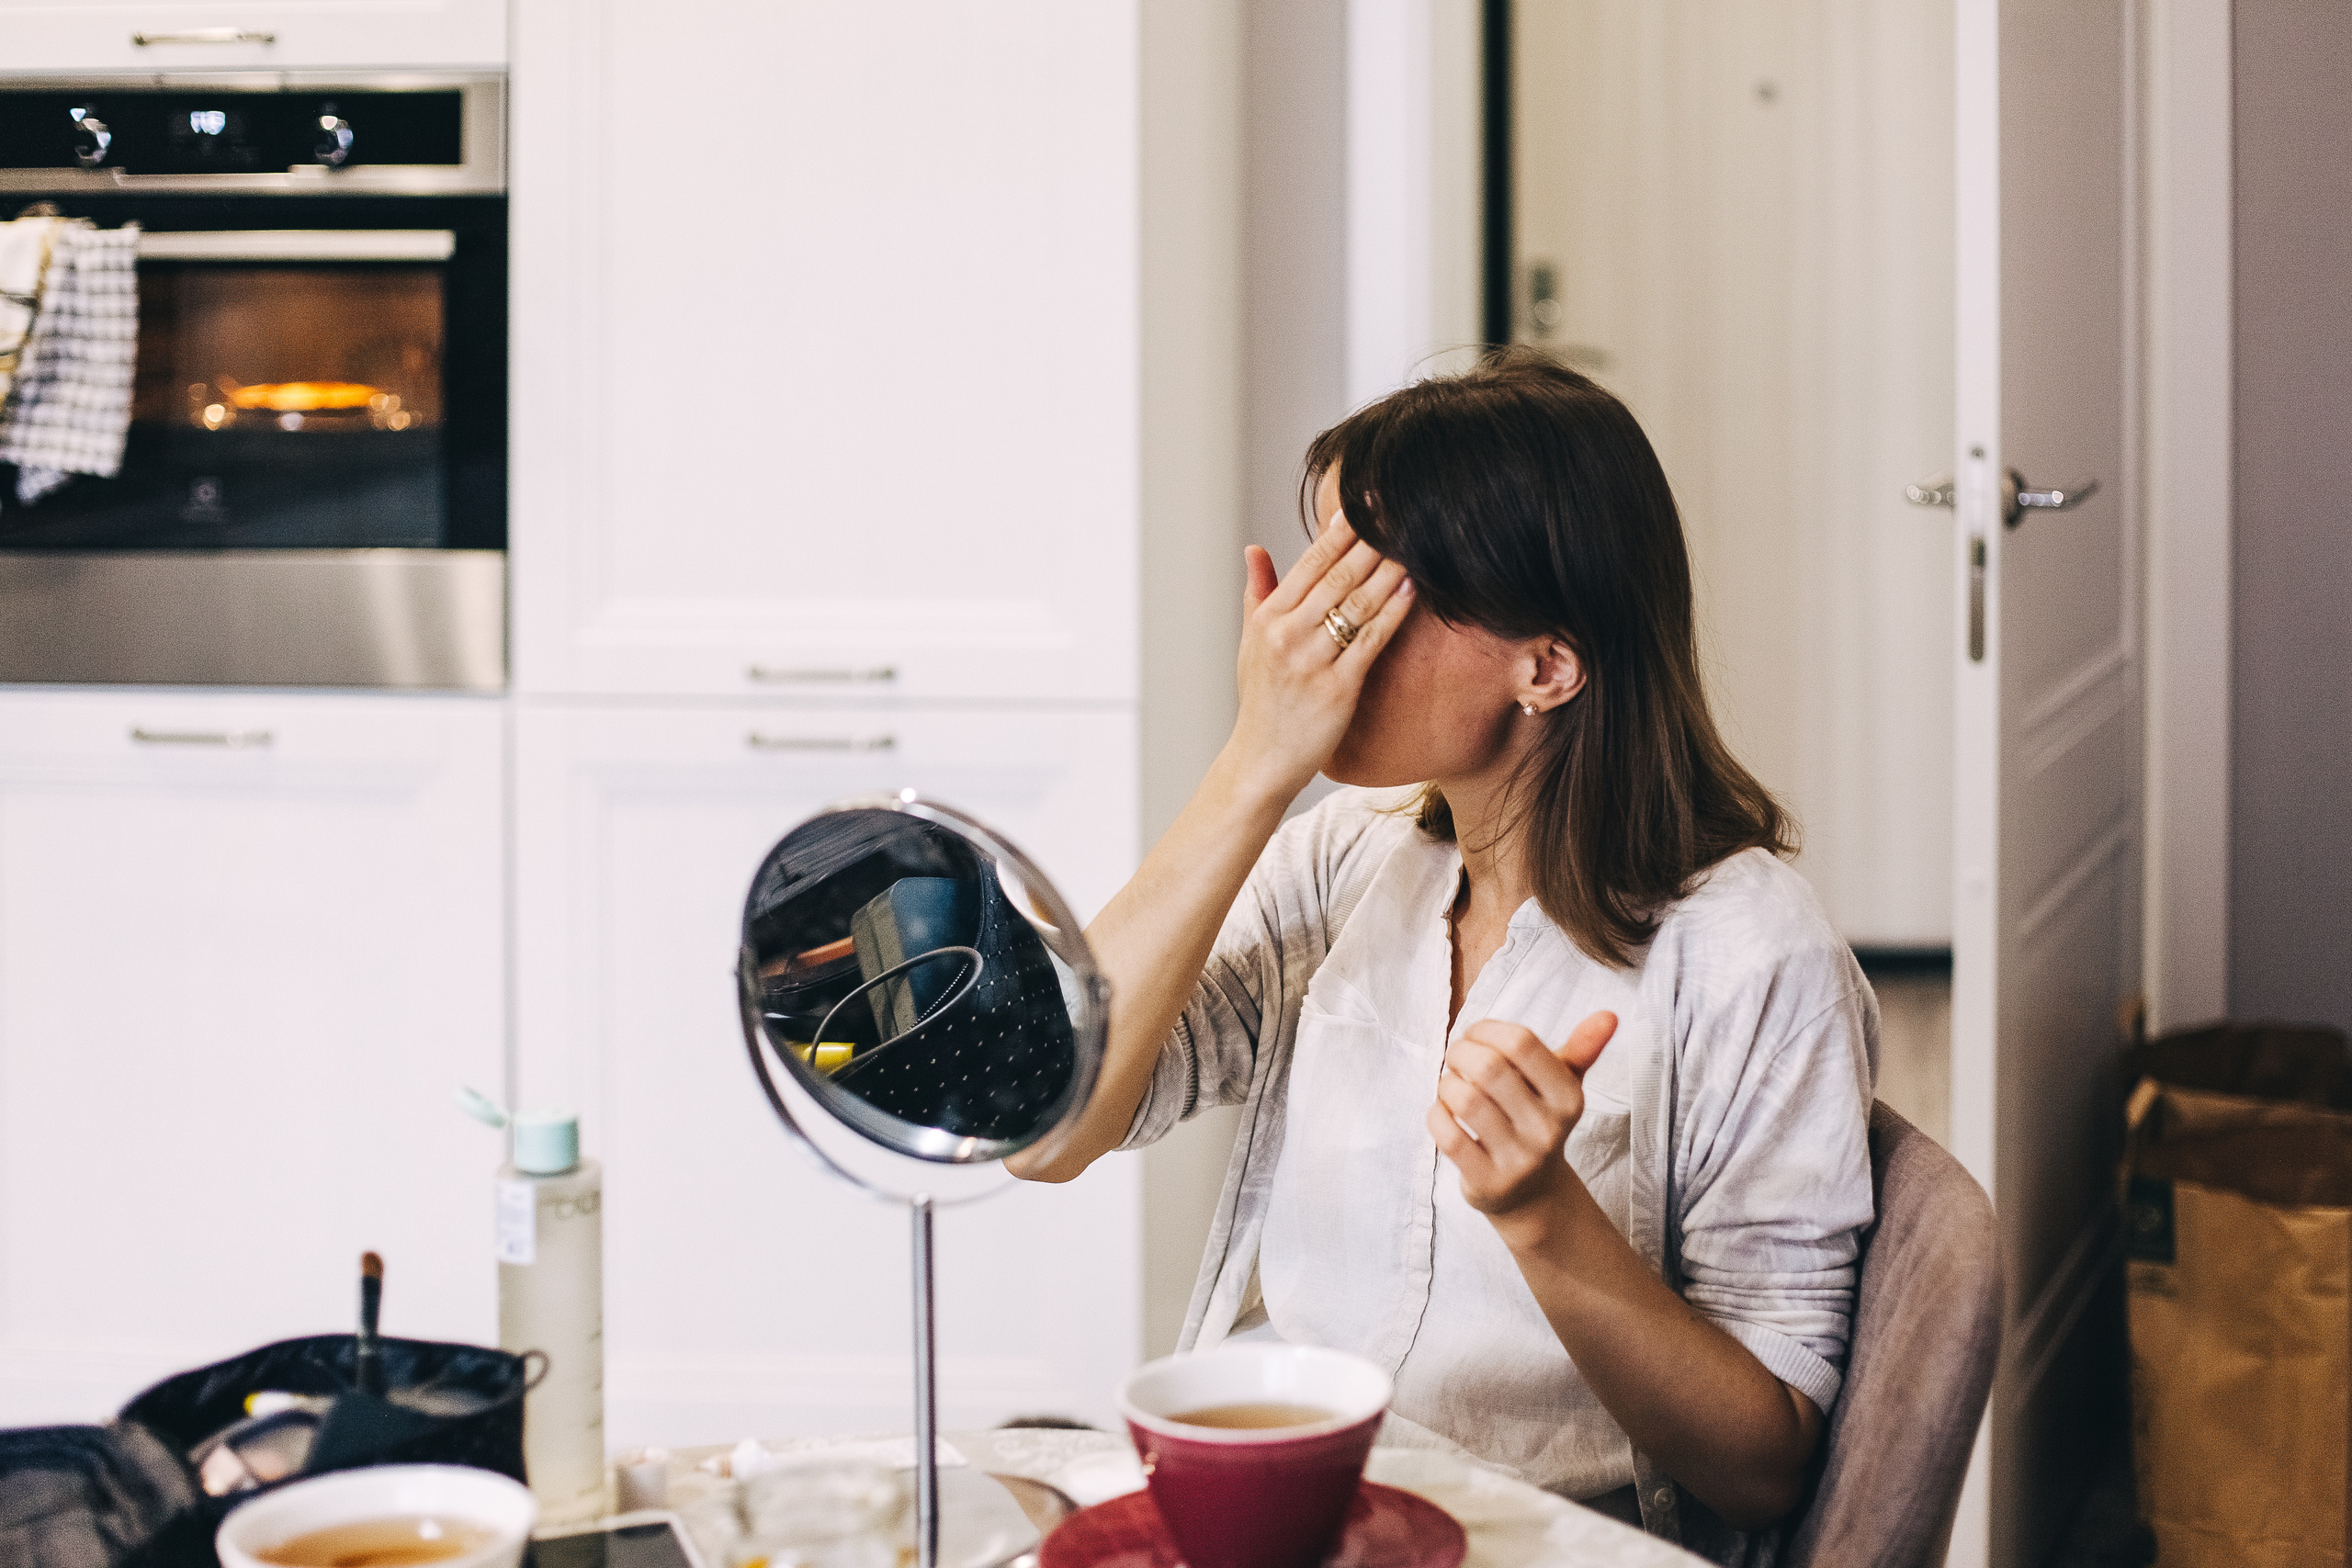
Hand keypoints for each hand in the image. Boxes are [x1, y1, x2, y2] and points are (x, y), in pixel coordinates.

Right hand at [1223, 517, 1413, 800]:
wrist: (1262, 760)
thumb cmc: (1261, 700)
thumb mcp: (1250, 642)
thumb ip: (1258, 592)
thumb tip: (1254, 548)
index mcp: (1268, 617)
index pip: (1310, 563)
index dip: (1341, 532)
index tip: (1365, 506)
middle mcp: (1287, 634)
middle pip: (1339, 575)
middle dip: (1373, 541)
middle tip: (1400, 512)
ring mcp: (1311, 661)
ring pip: (1358, 602)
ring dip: (1389, 569)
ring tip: (1414, 543)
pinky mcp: (1338, 688)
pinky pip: (1371, 640)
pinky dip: (1393, 612)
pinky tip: (1412, 589)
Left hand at [1427, 1011, 1617, 1223]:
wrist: (1532, 1194)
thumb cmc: (1540, 1121)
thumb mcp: (1564, 1086)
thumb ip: (1582, 1049)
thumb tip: (1608, 1014)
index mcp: (1569, 1098)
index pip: (1521, 1042)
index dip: (1487, 1029)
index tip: (1476, 1035)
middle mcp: (1548, 1130)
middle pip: (1489, 1068)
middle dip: (1460, 1052)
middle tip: (1456, 1056)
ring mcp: (1519, 1160)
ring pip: (1464, 1100)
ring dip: (1446, 1083)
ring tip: (1451, 1084)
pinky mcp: (1488, 1182)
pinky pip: (1448, 1137)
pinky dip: (1437, 1115)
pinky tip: (1445, 1112)